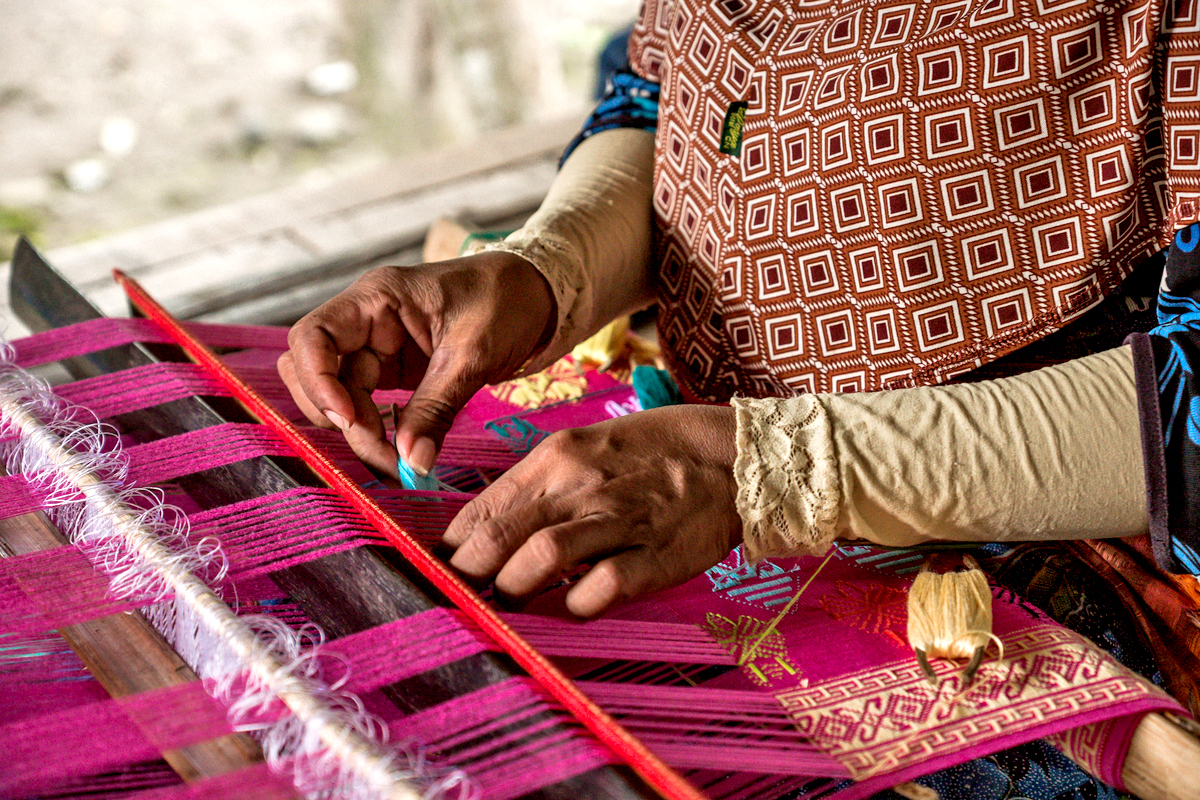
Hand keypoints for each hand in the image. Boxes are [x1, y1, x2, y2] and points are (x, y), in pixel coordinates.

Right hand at [279, 252, 554, 476]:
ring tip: (399, 458)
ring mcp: (377, 347)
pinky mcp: (395, 371)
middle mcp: (366, 321)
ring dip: (358, 430)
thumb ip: (437, 407)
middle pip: (316, 372)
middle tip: (385, 452)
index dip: (318, 382)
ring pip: (339, 395)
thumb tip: (411, 461)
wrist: (538, 295)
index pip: (312, 337)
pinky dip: (379, 430)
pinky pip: (368, 404)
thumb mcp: (473, 353)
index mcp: (376, 298)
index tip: (348, 420)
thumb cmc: (506, 300)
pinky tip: (405, 450)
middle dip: (339, 416)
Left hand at [442, 405, 740, 616]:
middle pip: (498, 535)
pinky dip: (576, 604)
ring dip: (514, 589)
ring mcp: (618, 520)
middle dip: (470, 575)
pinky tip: (573, 605)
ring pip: (540, 557)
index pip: (482, 507)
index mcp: (557, 456)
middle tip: (467, 594)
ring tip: (513, 599)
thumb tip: (488, 528)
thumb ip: (540, 485)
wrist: (735, 456)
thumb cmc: (656, 452)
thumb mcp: (588, 447)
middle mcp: (580, 485)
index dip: (452, 546)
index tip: (444, 568)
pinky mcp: (655, 556)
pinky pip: (600, 588)